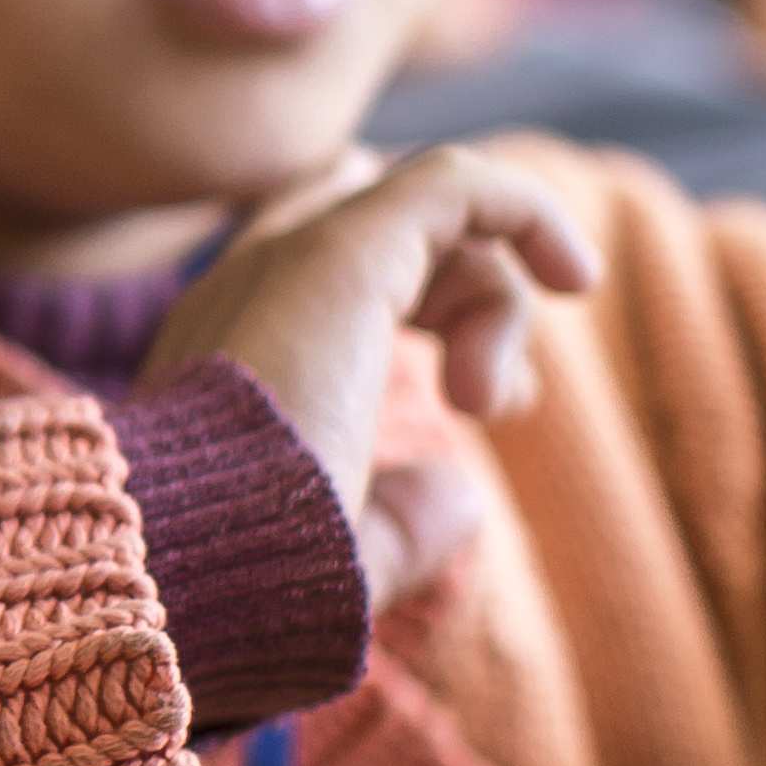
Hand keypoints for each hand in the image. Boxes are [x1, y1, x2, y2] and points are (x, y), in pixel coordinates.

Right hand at [138, 145, 597, 608]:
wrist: (189, 563)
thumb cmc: (249, 581)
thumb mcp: (340, 552)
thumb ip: (401, 520)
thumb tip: (461, 491)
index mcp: (232, 346)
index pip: (336, 266)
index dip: (436, 310)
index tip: (480, 405)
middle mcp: (249, 287)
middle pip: (387, 228)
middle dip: (470, 297)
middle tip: (499, 399)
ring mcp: (290, 260)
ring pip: (429, 212)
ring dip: (495, 296)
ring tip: (496, 399)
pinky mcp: (342, 254)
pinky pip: (454, 184)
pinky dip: (526, 210)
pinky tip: (577, 277)